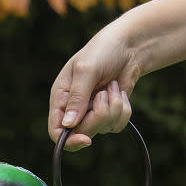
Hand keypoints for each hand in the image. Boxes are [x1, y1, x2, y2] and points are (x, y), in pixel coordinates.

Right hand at [48, 24, 138, 150]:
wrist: (129, 45)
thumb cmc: (103, 50)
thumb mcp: (86, 69)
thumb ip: (77, 97)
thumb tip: (68, 125)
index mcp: (60, 99)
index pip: (56, 131)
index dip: (68, 140)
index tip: (86, 140)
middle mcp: (73, 110)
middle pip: (81, 134)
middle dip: (98, 116)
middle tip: (104, 94)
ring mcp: (92, 114)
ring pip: (102, 129)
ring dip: (113, 108)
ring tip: (112, 86)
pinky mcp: (109, 115)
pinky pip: (117, 125)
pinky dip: (123, 110)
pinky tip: (120, 92)